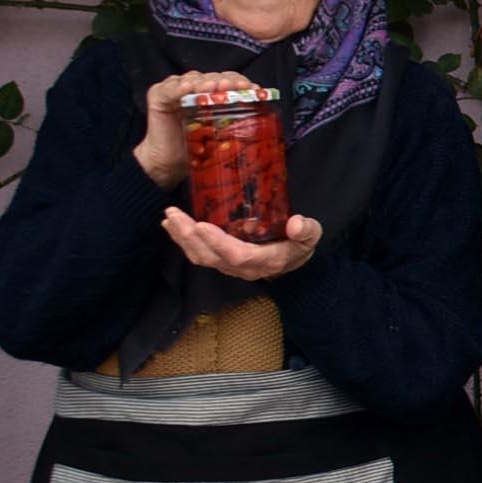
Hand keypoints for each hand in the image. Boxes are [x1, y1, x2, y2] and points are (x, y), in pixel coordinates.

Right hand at [134, 71, 260, 187]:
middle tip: (235, 87)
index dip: (239, 82)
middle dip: (226, 81)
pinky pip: (169, 89)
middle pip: (212, 77)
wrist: (170, 165)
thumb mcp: (222, 132)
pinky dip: (179, 89)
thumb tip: (263, 107)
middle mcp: (193, 87)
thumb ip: (236, 118)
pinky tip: (189, 90)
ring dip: (205, 83)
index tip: (253, 89)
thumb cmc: (198, 149)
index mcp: (209, 93)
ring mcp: (174, 89)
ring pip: (193, 79)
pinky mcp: (158, 95)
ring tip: (214, 87)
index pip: (227, 80)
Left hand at [161, 208, 322, 279]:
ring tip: (169, 218)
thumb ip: (307, 230)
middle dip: (189, 237)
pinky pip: (200, 254)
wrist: (295, 258)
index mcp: (266, 260)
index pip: (237, 255)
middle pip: (210, 257)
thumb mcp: (311, 235)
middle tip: (173, 215)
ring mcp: (230, 266)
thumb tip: (296, 223)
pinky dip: (184, 241)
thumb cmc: (300, 243)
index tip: (201, 225)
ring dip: (182, 238)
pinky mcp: (222, 260)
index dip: (217, 242)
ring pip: (201, 257)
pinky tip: (175, 226)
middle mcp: (244, 267)